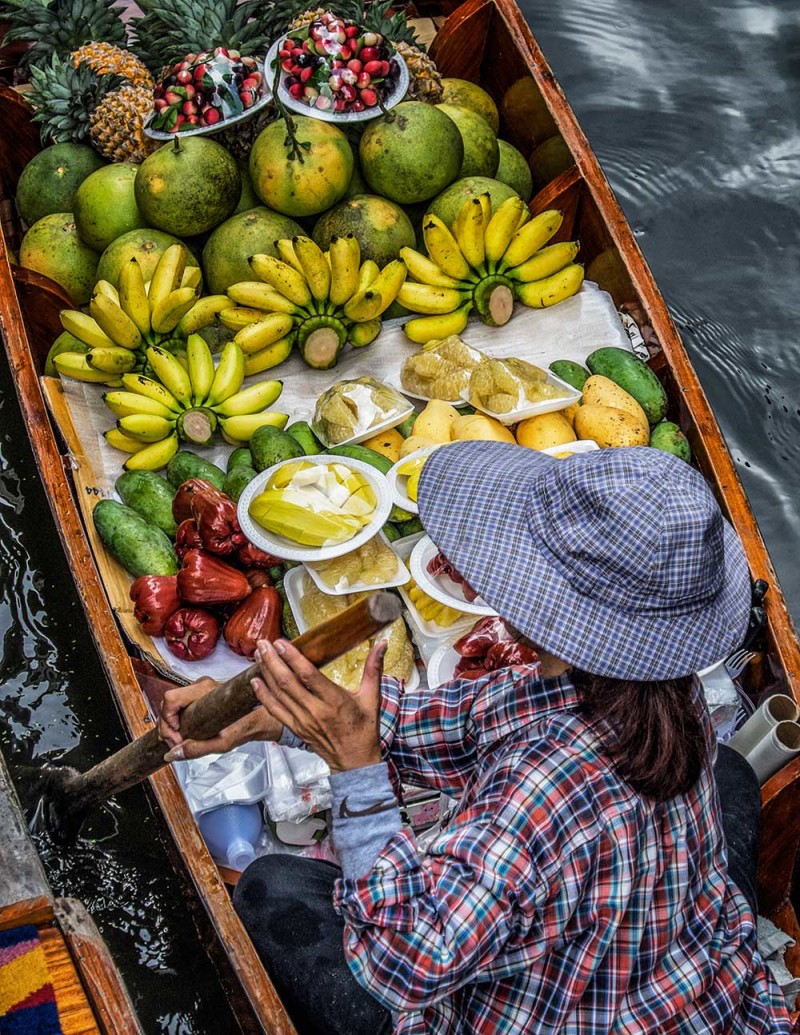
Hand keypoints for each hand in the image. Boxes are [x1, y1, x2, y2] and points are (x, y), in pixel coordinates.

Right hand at [158, 676, 281, 761]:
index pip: (171, 699)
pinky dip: (177, 720)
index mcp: (205, 691)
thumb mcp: (221, 743)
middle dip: (167, 726)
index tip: (176, 736)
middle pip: (168, 702)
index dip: (167, 720)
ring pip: (172, 704)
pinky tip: (183, 733)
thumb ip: (196, 749)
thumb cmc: (244, 726)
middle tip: (176, 743)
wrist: (258, 718)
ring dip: (171, 725)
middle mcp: (200, 685)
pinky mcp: (199, 694)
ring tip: (180, 741)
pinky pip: (179, 705)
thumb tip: (172, 753)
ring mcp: (199, 688)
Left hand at [252, 637, 385, 771]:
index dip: (292, 658)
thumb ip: (374, 669)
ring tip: (257, 655)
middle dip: (272, 660)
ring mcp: (302, 721)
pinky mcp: (295, 728)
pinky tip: (255, 682)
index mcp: (334, 701)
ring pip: (278, 694)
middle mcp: (315, 711)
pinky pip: (275, 710)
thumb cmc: (363, 730)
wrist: (354, 761)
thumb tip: (382, 644)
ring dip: (266, 673)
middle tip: (262, 643)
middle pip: (287, 682)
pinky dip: (263, 696)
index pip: (308, 675)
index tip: (280, 643)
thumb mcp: (372, 698)